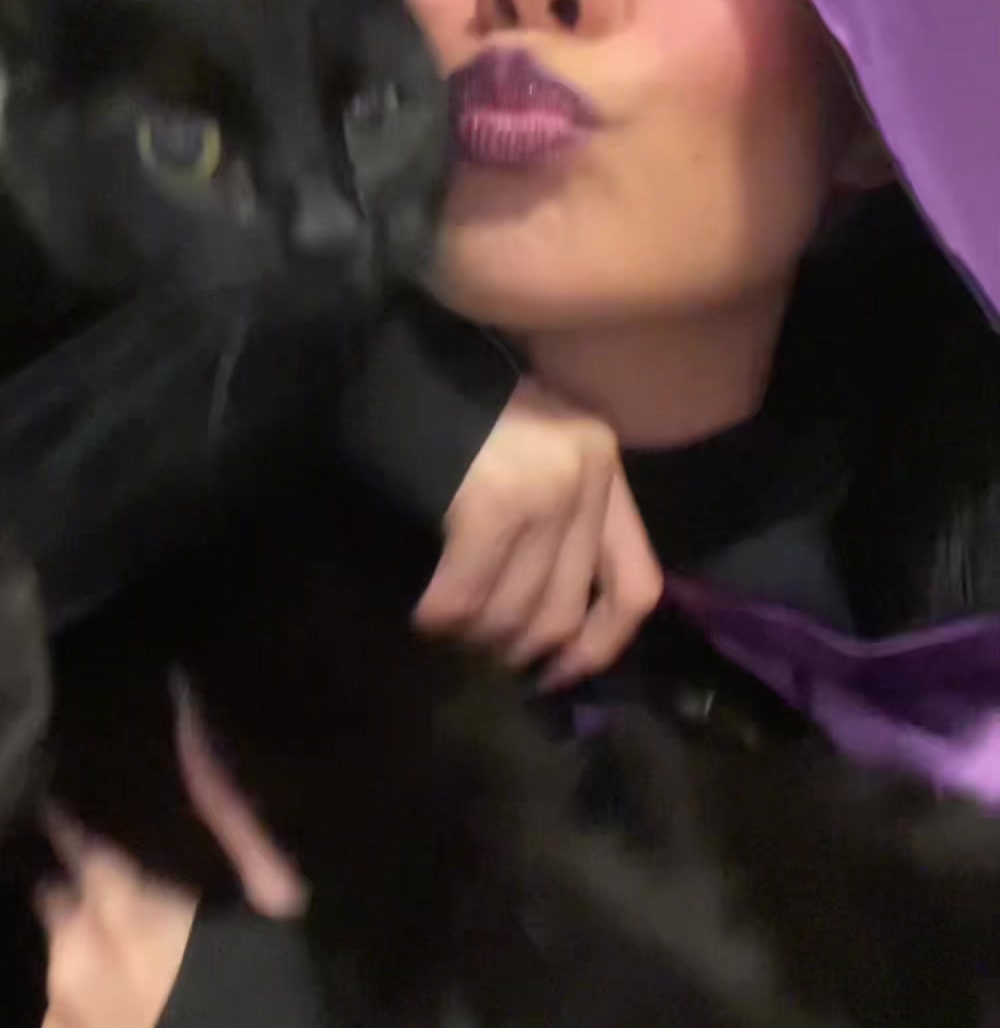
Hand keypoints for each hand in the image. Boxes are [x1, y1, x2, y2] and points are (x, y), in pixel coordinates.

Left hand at [36, 684, 304, 1027]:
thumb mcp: (276, 913)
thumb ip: (228, 816)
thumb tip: (188, 718)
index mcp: (120, 917)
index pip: (76, 844)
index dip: (86, 824)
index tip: (104, 807)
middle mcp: (69, 973)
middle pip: (62, 908)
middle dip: (92, 898)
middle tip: (148, 904)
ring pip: (61, 978)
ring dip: (92, 967)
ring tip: (155, 982)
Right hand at [414, 378, 661, 687]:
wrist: (390, 353)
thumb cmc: (454, 405)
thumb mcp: (530, 450)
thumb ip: (558, 518)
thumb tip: (550, 628)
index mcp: (604, 464)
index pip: (637, 584)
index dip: (602, 646)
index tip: (562, 674)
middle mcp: (586, 475)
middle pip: (565, 611)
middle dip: (516, 648)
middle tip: (478, 652)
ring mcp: (543, 489)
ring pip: (515, 613)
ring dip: (475, 637)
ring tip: (447, 627)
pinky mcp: (491, 503)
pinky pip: (466, 598)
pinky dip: (441, 617)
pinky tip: (423, 612)